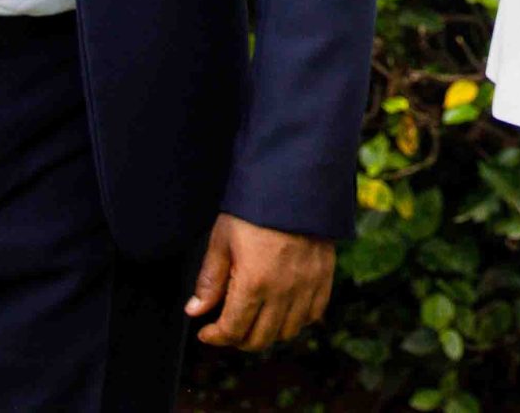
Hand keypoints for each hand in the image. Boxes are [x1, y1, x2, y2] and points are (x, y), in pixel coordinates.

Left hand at [189, 215, 335, 349]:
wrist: (295, 181)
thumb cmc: (254, 208)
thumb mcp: (222, 239)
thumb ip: (210, 279)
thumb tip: (195, 310)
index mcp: (254, 282)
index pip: (233, 330)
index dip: (215, 336)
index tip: (206, 331)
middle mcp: (283, 290)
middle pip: (260, 339)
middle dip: (238, 338)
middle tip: (228, 326)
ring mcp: (307, 285)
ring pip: (288, 331)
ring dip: (268, 331)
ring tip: (256, 317)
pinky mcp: (324, 275)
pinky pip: (314, 313)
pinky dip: (298, 318)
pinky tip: (284, 307)